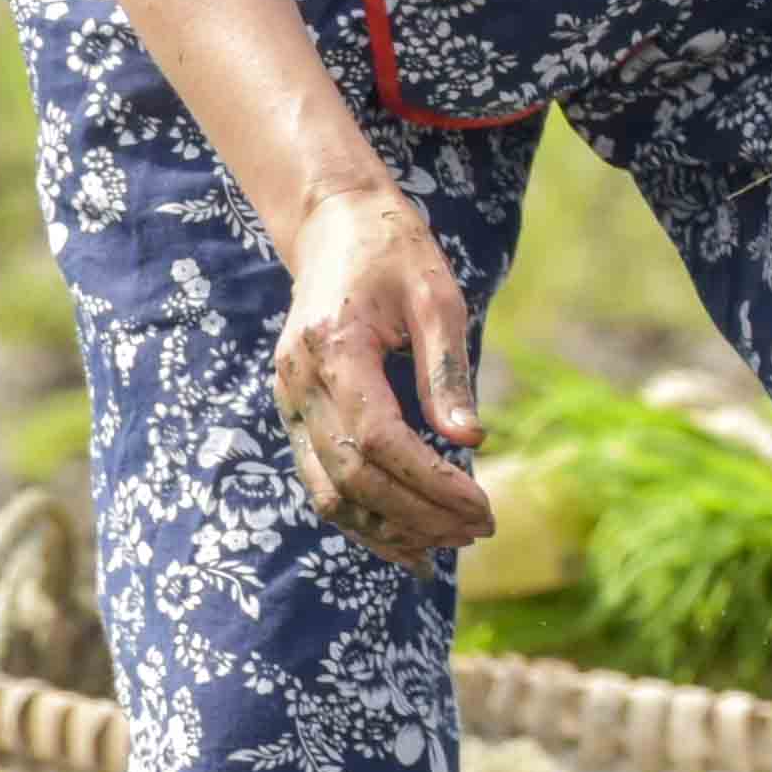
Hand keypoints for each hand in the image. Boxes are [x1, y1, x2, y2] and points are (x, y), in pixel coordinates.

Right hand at [273, 184, 496, 563]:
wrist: (335, 226)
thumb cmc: (395, 253)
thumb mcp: (438, 297)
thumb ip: (448, 369)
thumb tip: (472, 439)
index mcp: (333, 352)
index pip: (378, 442)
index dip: (430, 483)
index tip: (482, 506)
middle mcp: (298, 385)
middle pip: (353, 478)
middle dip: (418, 515)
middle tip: (480, 530)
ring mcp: (289, 402)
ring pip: (329, 492)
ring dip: (388, 528)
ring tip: (449, 545)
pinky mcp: (294, 412)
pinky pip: (322, 479)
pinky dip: (362, 516)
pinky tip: (405, 538)